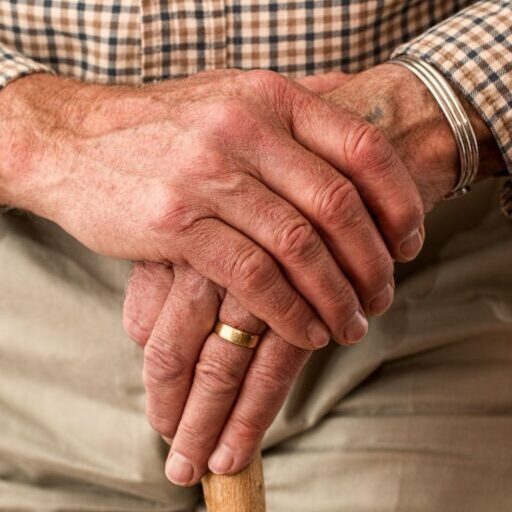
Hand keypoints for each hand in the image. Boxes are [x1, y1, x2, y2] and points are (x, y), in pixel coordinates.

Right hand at [122, 63, 505, 485]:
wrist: (75, 141)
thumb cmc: (163, 129)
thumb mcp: (229, 96)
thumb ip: (290, 105)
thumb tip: (351, 100)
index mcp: (269, 98)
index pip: (362, 148)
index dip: (399, 201)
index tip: (410, 244)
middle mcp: (244, 129)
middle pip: (337, 204)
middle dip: (371, 262)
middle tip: (382, 297)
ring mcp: (208, 175)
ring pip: (298, 246)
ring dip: (334, 295)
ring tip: (350, 325)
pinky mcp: (177, 223)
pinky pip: (252, 275)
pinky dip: (288, 311)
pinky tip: (305, 331)